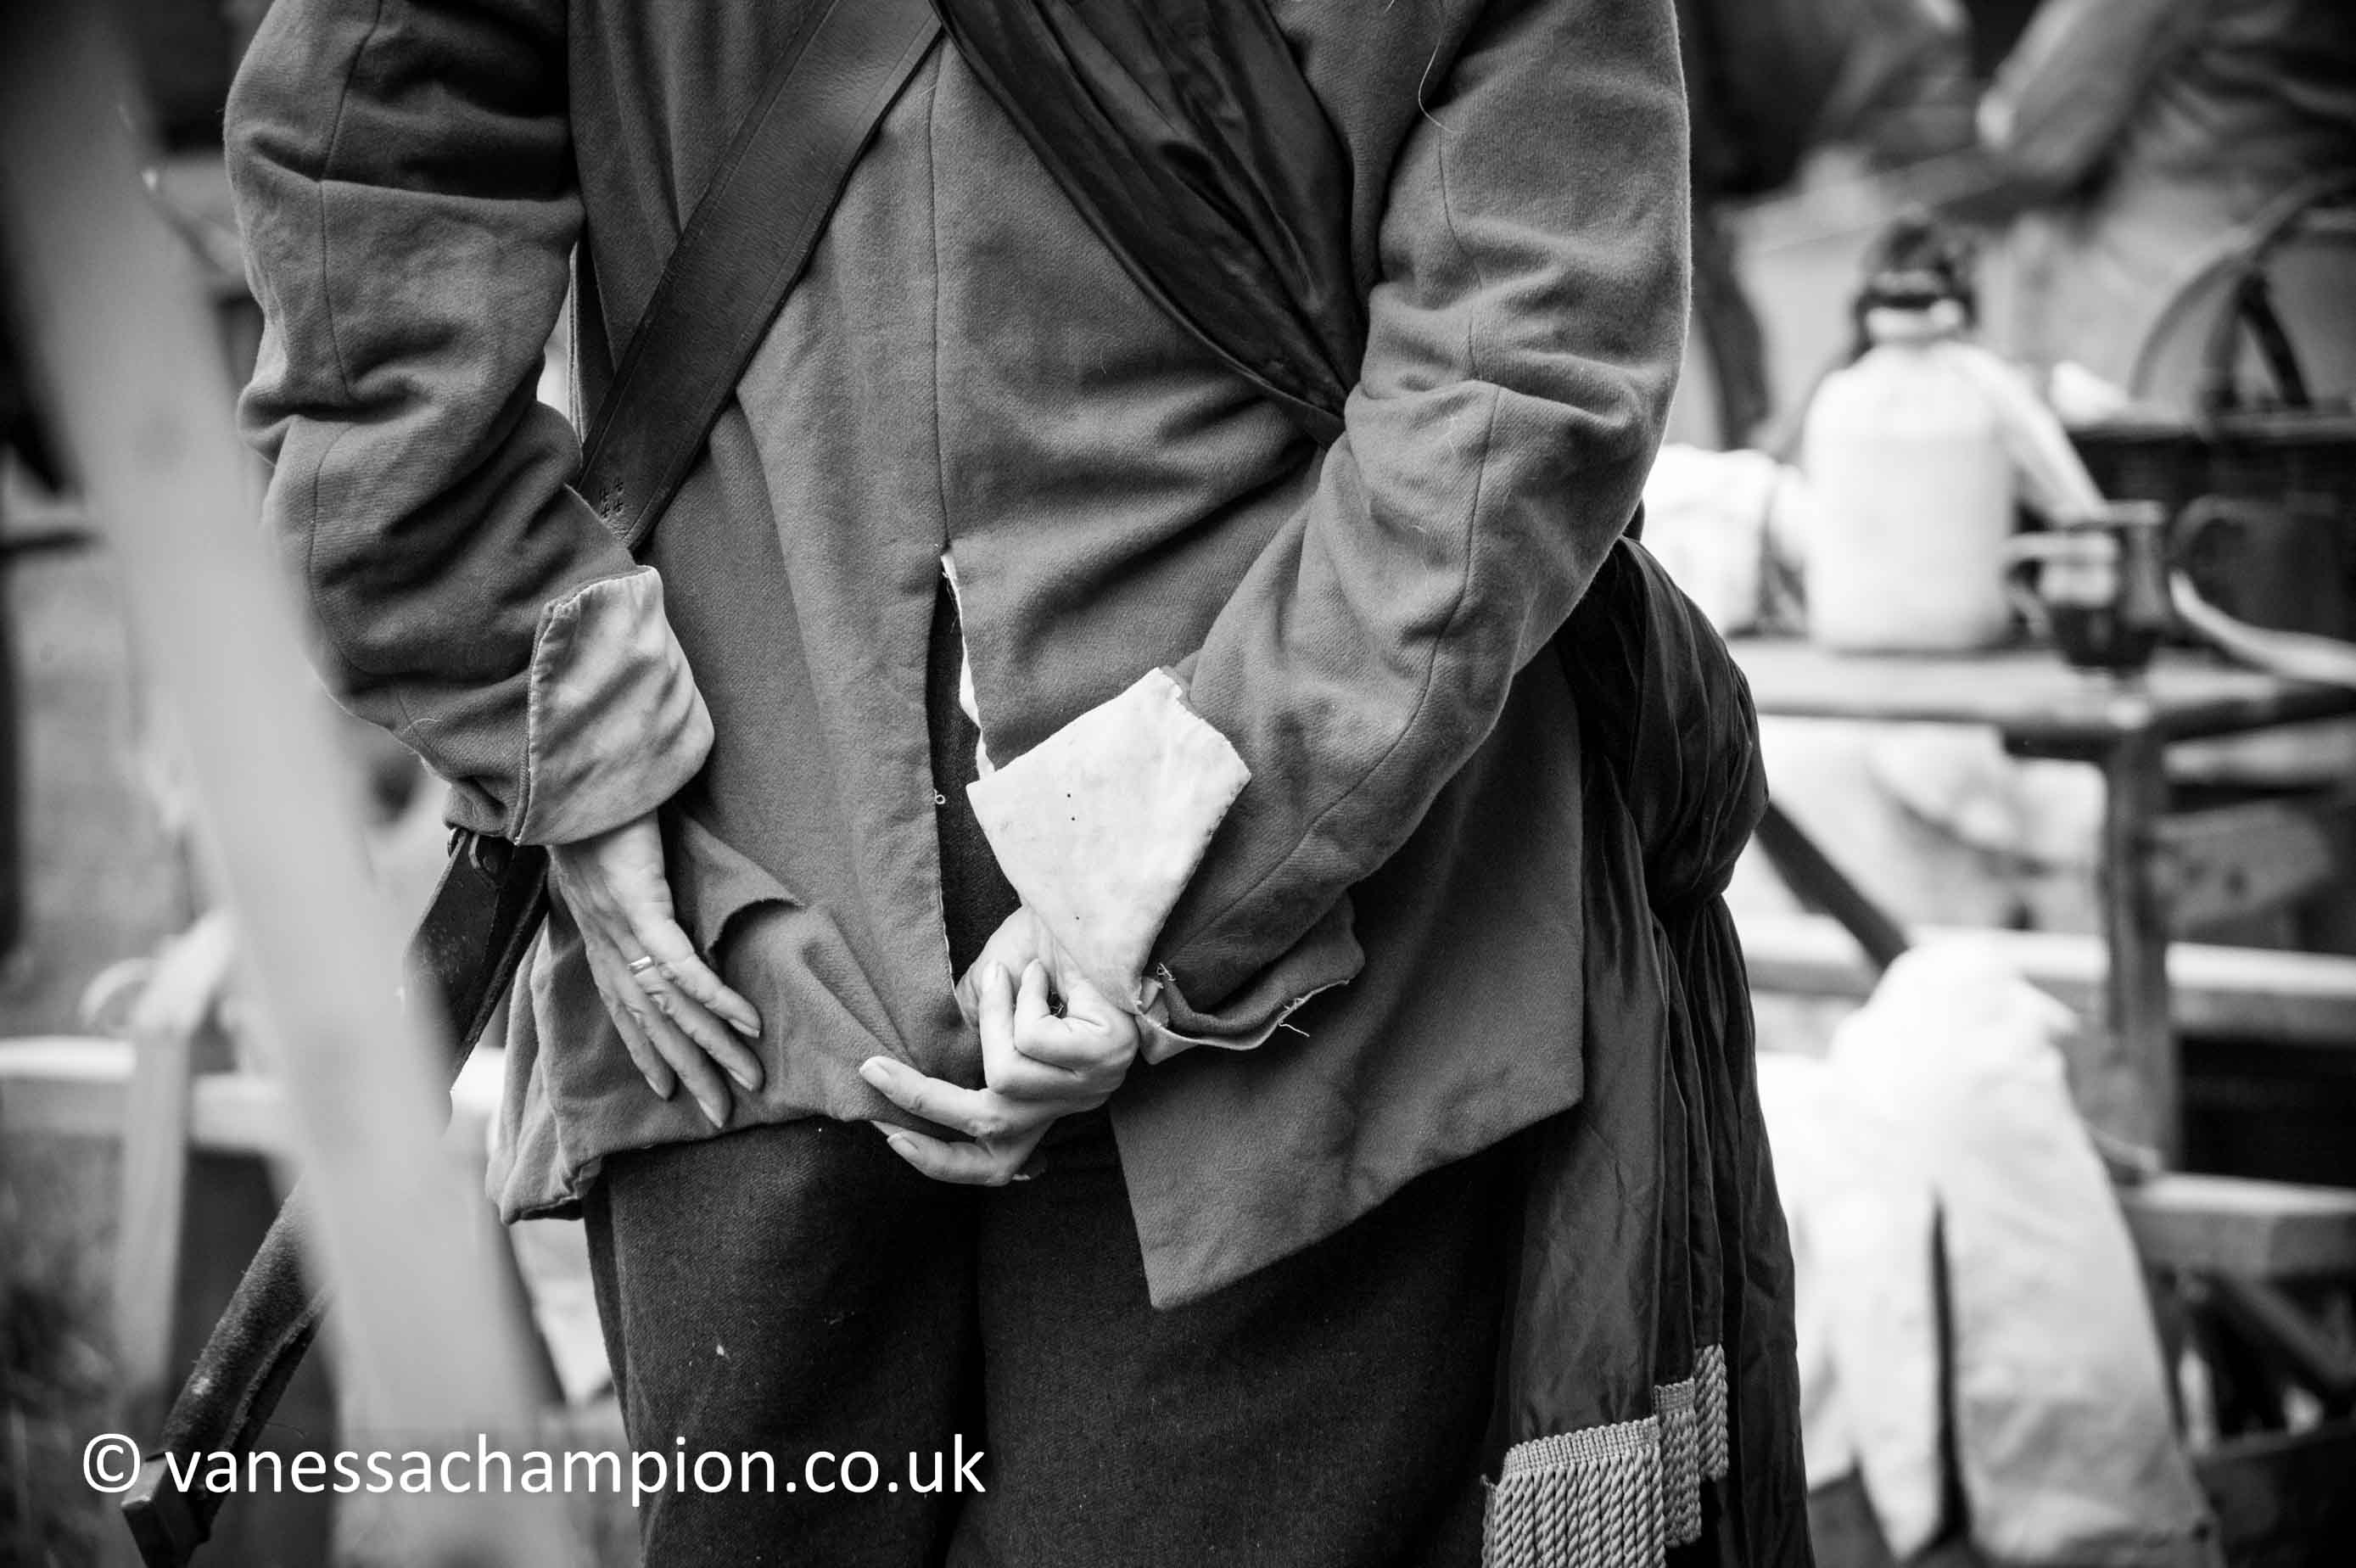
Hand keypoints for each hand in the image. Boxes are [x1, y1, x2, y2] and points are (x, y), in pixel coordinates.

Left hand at [546, 813, 762, 1127]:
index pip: (625, 1010)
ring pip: (671, 1006)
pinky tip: (746, 1023)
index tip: (667, 1091)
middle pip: (653, 1024)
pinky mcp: (642, 907)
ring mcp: (622, 929)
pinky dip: (716, 999)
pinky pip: (684, 967)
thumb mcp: (613, 857)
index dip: (647, 1053)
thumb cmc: (601, 807)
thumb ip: (632, 886)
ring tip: (749, 1078)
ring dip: (713, 1047)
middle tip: (719, 1114)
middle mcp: (608, 944)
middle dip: (688, 1072)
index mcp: (600, 935)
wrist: (577, 771)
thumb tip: (653, 897)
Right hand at [862, 954, 1138, 1185]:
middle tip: (874, 1070)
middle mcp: (1075, 1100)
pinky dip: (1023, 999)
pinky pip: (1033, 1041)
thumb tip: (919, 1068)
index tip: (895, 1138)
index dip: (943, 1161)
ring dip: (995, 1016)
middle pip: (991, 1132)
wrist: (1094, 907)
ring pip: (1007, 1076)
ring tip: (1015, 977)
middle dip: (924, 1101)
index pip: (999, 1162)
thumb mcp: (987, 997)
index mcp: (1049, 1096)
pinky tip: (1045, 975)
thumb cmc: (1046, 947)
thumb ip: (963, 1038)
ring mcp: (1095, 1083)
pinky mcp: (1105, 1055)